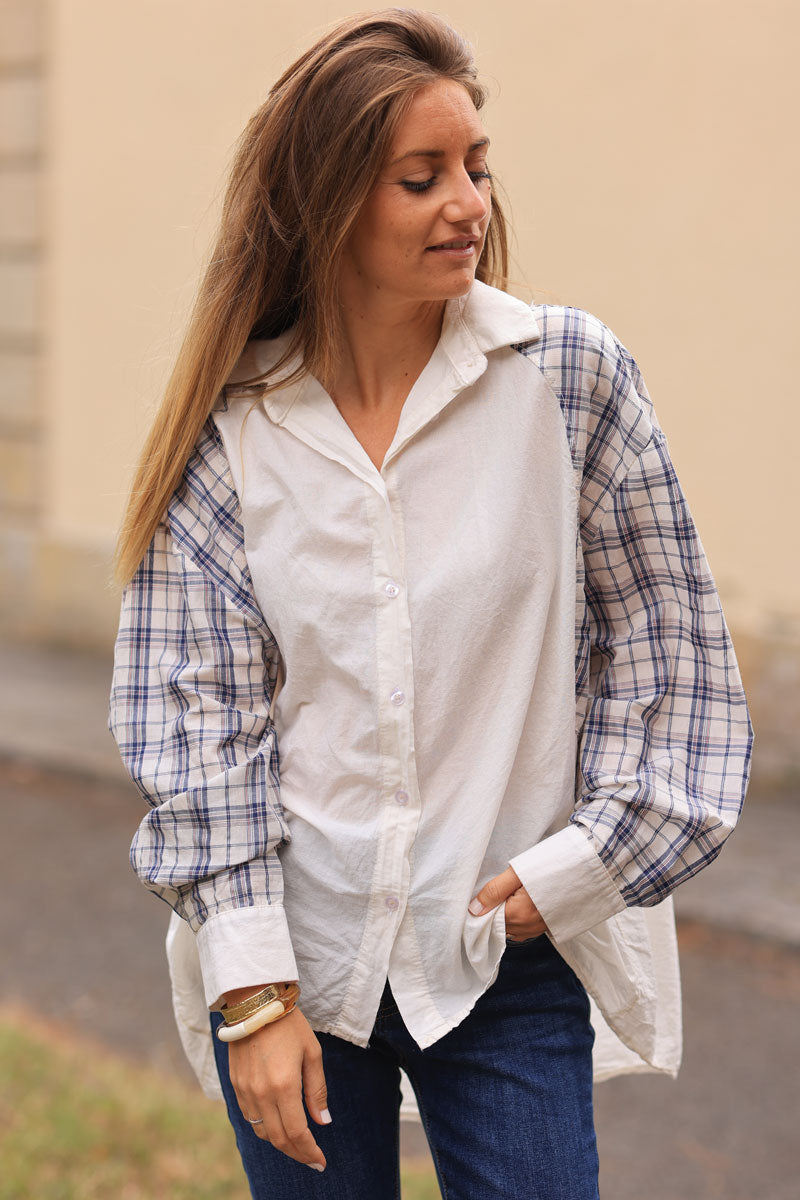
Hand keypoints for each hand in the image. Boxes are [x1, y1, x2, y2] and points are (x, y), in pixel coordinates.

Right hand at [226, 994, 330, 1172]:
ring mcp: (245, 1091)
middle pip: (278, 1139)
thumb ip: (317, 1090)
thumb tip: (323, 1121)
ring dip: (280, 1142)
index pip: (297, 1133)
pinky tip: (277, 1123)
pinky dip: (264, 1126)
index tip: (321, 1161)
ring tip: (297, 1143)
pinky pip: (249, 1116)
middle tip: (311, 1158)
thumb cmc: (288, 1024)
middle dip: (296, 1153)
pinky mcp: (235, 1085)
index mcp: (284, 1086)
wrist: (255, 1003)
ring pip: (261, 1131)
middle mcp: (261, 1093)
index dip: (310, 1152)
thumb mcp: (312, 1053)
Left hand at [468, 866, 549, 940]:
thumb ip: (494, 891)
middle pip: (499, 926)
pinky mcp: (547, 927)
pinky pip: (524, 930)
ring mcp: (539, 929)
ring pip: (511, 929)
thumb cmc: (549, 867)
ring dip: (507, 917)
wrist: (582, 870)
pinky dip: (518, 921)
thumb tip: (473, 909)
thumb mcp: (517, 873)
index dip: (484, 908)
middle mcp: (528, 928)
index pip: (488, 921)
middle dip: (495, 912)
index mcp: (518, 915)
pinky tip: (521, 905)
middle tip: (503, 891)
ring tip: (513, 896)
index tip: (487, 895)